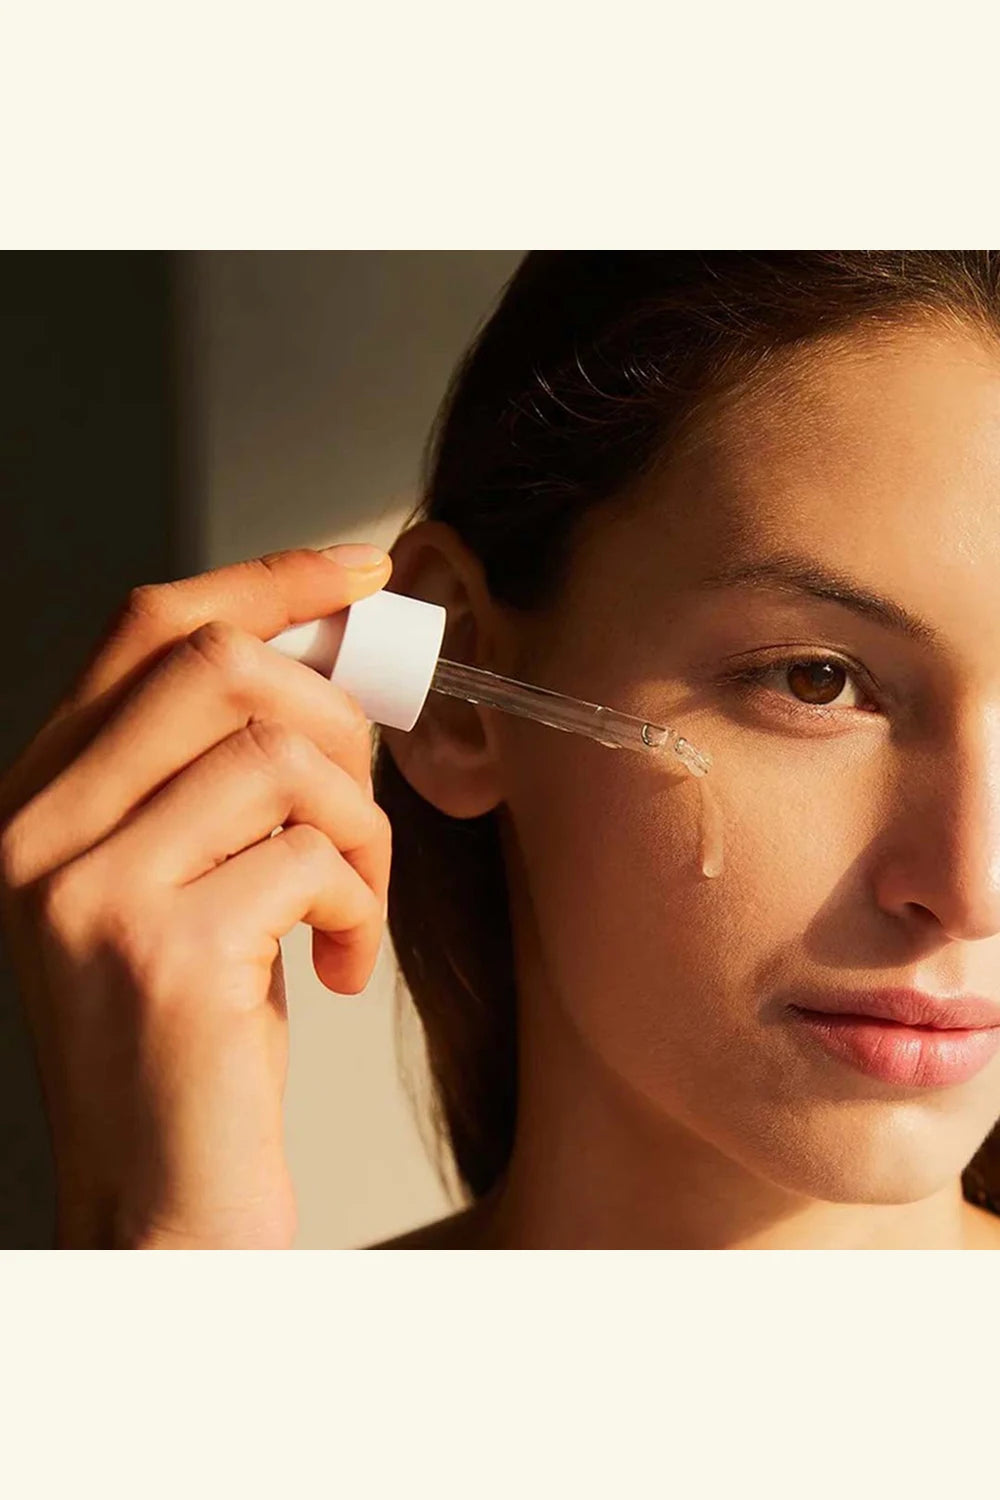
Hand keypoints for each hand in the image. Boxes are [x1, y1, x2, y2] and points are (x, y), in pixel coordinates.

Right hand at [0, 544, 393, 1247]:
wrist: (163, 1212)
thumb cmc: (194, 1047)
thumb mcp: (190, 883)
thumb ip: (222, 774)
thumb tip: (334, 647)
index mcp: (41, 800)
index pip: (148, 628)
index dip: (267, 579)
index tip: (361, 573)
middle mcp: (36, 831)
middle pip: (220, 665)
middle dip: (336, 717)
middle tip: (365, 806)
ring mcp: (87, 888)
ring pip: (281, 756)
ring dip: (361, 827)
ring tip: (354, 909)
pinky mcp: (162, 951)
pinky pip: (313, 854)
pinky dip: (360, 904)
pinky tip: (342, 969)